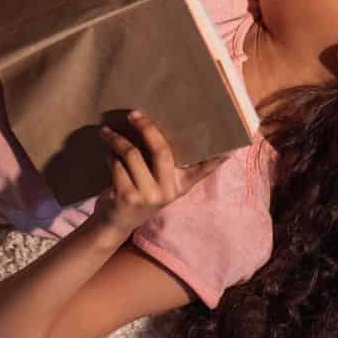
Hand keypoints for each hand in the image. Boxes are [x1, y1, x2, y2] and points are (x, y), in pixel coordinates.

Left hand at [94, 111, 228, 236]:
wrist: (114, 224)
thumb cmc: (137, 193)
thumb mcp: (156, 183)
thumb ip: (163, 163)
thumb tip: (158, 125)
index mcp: (180, 185)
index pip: (202, 170)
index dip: (216, 159)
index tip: (231, 147)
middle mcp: (168, 192)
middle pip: (161, 151)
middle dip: (146, 128)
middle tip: (134, 114)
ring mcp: (148, 196)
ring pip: (132, 154)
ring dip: (116, 139)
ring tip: (107, 132)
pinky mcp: (127, 197)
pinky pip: (117, 165)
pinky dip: (109, 155)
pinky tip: (107, 154)